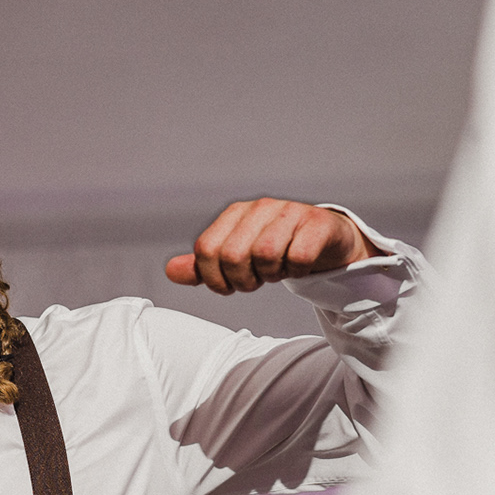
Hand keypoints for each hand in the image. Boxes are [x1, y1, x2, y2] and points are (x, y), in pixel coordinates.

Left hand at [166, 198, 378, 294]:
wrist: (324, 242)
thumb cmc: (275, 250)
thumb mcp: (235, 259)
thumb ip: (203, 266)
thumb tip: (170, 272)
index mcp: (234, 214)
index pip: (206, 250)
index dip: (214, 279)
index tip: (230, 286)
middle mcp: (260, 208)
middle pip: (233, 255)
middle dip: (242, 280)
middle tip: (256, 281)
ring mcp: (290, 212)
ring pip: (266, 254)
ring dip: (271, 275)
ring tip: (277, 271)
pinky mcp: (318, 223)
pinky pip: (298, 256)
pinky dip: (296, 270)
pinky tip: (298, 266)